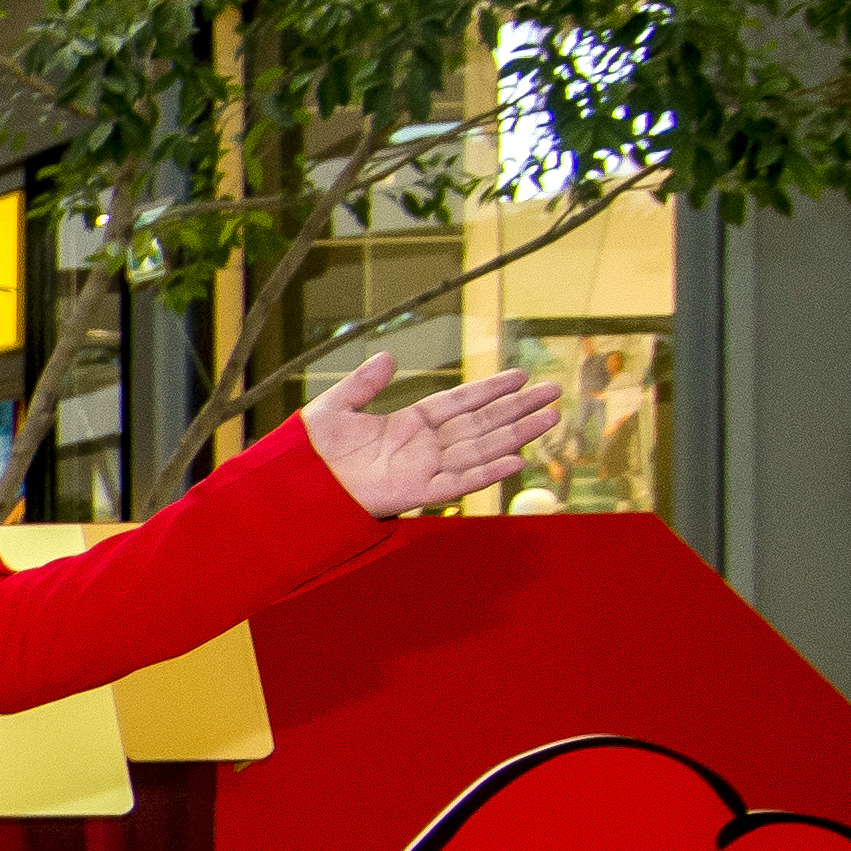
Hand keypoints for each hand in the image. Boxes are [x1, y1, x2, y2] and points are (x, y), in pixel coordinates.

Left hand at [303, 354, 561, 516]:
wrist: (296, 486)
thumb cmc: (310, 451)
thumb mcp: (335, 407)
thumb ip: (363, 383)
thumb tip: (390, 357)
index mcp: (407, 423)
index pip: (459, 401)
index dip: (490, 389)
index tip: (522, 375)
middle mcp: (423, 445)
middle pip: (481, 422)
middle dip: (518, 407)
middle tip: (554, 391)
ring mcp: (424, 469)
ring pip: (481, 449)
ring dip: (516, 434)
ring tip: (550, 417)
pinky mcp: (417, 493)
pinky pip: (460, 483)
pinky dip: (488, 473)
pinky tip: (517, 459)